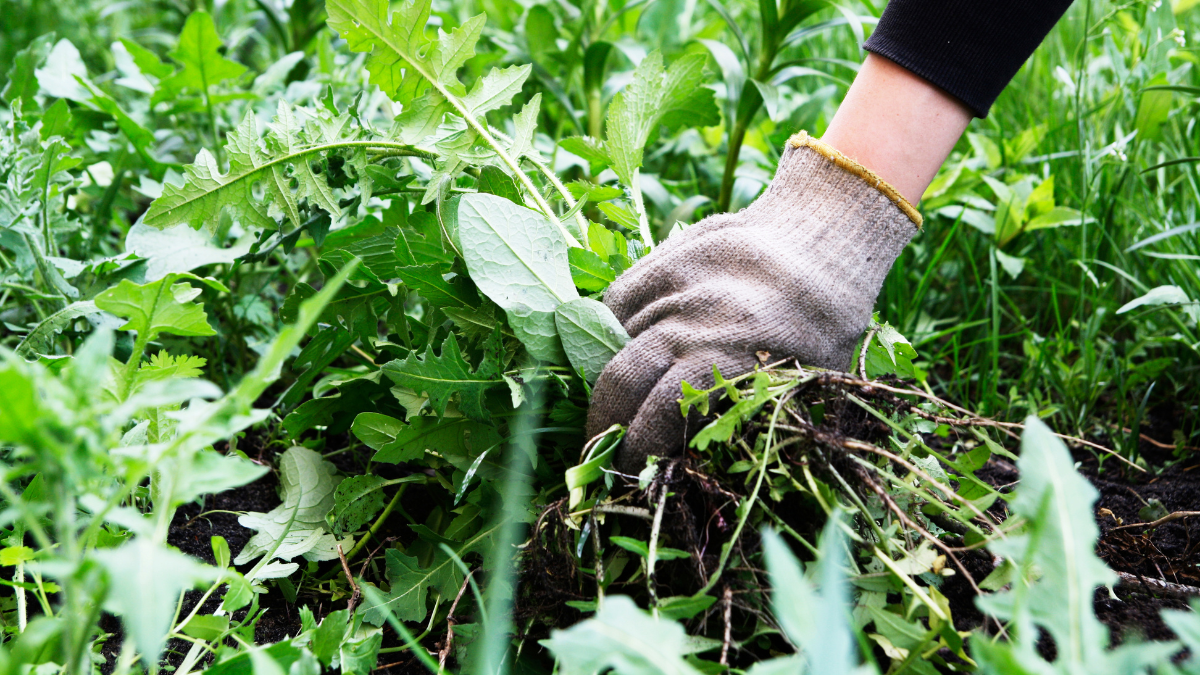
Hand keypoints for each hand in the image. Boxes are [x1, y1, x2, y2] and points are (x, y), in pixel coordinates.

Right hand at [586, 132, 920, 472]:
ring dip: (605, 378)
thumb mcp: (803, 381)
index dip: (637, 447)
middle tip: (598, 446)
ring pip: (613, 338)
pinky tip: (618, 353)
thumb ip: (750, 416)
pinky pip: (617, 302)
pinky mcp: (664, 256)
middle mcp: (698, 316)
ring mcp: (677, 283)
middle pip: (624, 377)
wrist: (823, 237)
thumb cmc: (821, 325)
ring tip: (608, 408)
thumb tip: (696, 462)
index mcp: (737, 353)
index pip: (663, 411)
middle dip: (603, 421)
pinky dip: (610, 331)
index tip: (626, 471)